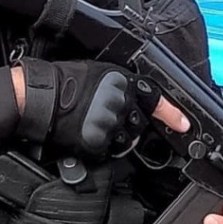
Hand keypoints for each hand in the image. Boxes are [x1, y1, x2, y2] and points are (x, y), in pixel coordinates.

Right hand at [13, 58, 190, 157]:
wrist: (38, 97)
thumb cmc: (62, 81)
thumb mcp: (97, 73)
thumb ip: (120, 86)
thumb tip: (133, 99)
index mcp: (122, 83)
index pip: (155, 100)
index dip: (172, 114)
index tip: (183, 124)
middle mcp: (120, 104)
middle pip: (139, 123)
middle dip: (128, 124)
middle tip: (107, 117)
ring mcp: (109, 125)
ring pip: (125, 139)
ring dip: (115, 136)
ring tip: (93, 123)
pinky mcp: (97, 142)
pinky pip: (107, 150)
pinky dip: (100, 146)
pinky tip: (86, 134)